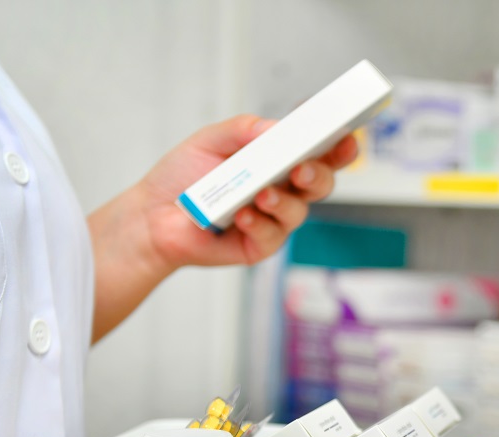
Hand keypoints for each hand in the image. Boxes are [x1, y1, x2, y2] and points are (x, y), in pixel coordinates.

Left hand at [137, 113, 359, 268]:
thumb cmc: (184, 177)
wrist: (152, 215)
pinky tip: (242, 216)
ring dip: (283, 201)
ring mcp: (274, 220)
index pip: (319, 154)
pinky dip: (258, 223)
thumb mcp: (211, 140)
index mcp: (279, 162)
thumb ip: (244, 129)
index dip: (339, 147)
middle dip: (318, 175)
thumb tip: (277, 129)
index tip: (346, 137)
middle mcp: (284, 191)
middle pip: (321, 184)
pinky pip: (271, 236)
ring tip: (262, 194)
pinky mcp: (260, 246)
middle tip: (302, 169)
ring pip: (298, 211)